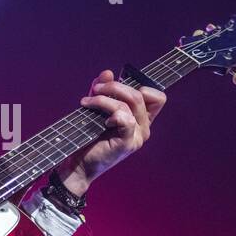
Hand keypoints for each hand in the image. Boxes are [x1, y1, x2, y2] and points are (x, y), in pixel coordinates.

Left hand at [57, 69, 167, 195]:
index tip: (118, 83)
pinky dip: (109, 111)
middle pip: (140, 95)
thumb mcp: (96, 107)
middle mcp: (144, 128)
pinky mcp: (128, 143)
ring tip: (87, 101)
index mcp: (141, 119)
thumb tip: (108, 73)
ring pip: (130, 103)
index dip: (141, 85)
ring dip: (104, 98)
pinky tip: (99, 119)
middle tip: (95, 89)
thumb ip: (104, 90)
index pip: (157, 98)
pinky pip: (125, 118)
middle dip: (115, 86)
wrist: (78, 163)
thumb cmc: (88, 136)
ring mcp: (138, 136)